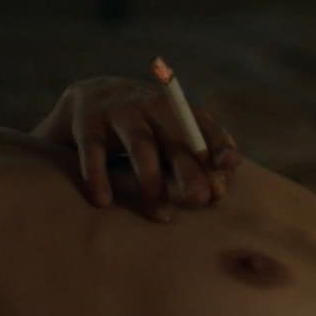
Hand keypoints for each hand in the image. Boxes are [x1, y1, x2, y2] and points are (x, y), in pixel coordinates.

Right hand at [32, 76, 240, 220]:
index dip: (218, 142)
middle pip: (175, 137)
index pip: (204, 124)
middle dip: (189, 169)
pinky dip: (98, 176)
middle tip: (200, 199)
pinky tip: (103, 202)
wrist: (85, 100)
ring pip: (140, 145)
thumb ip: (195, 161)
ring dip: (152, 181)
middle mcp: (151, 105)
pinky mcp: (86, 122)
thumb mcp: (169, 137)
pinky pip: (93, 151)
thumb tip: (218, 192)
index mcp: (176, 109)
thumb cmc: (142, 130)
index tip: (229, 163)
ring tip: (162, 215)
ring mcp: (118, 111)